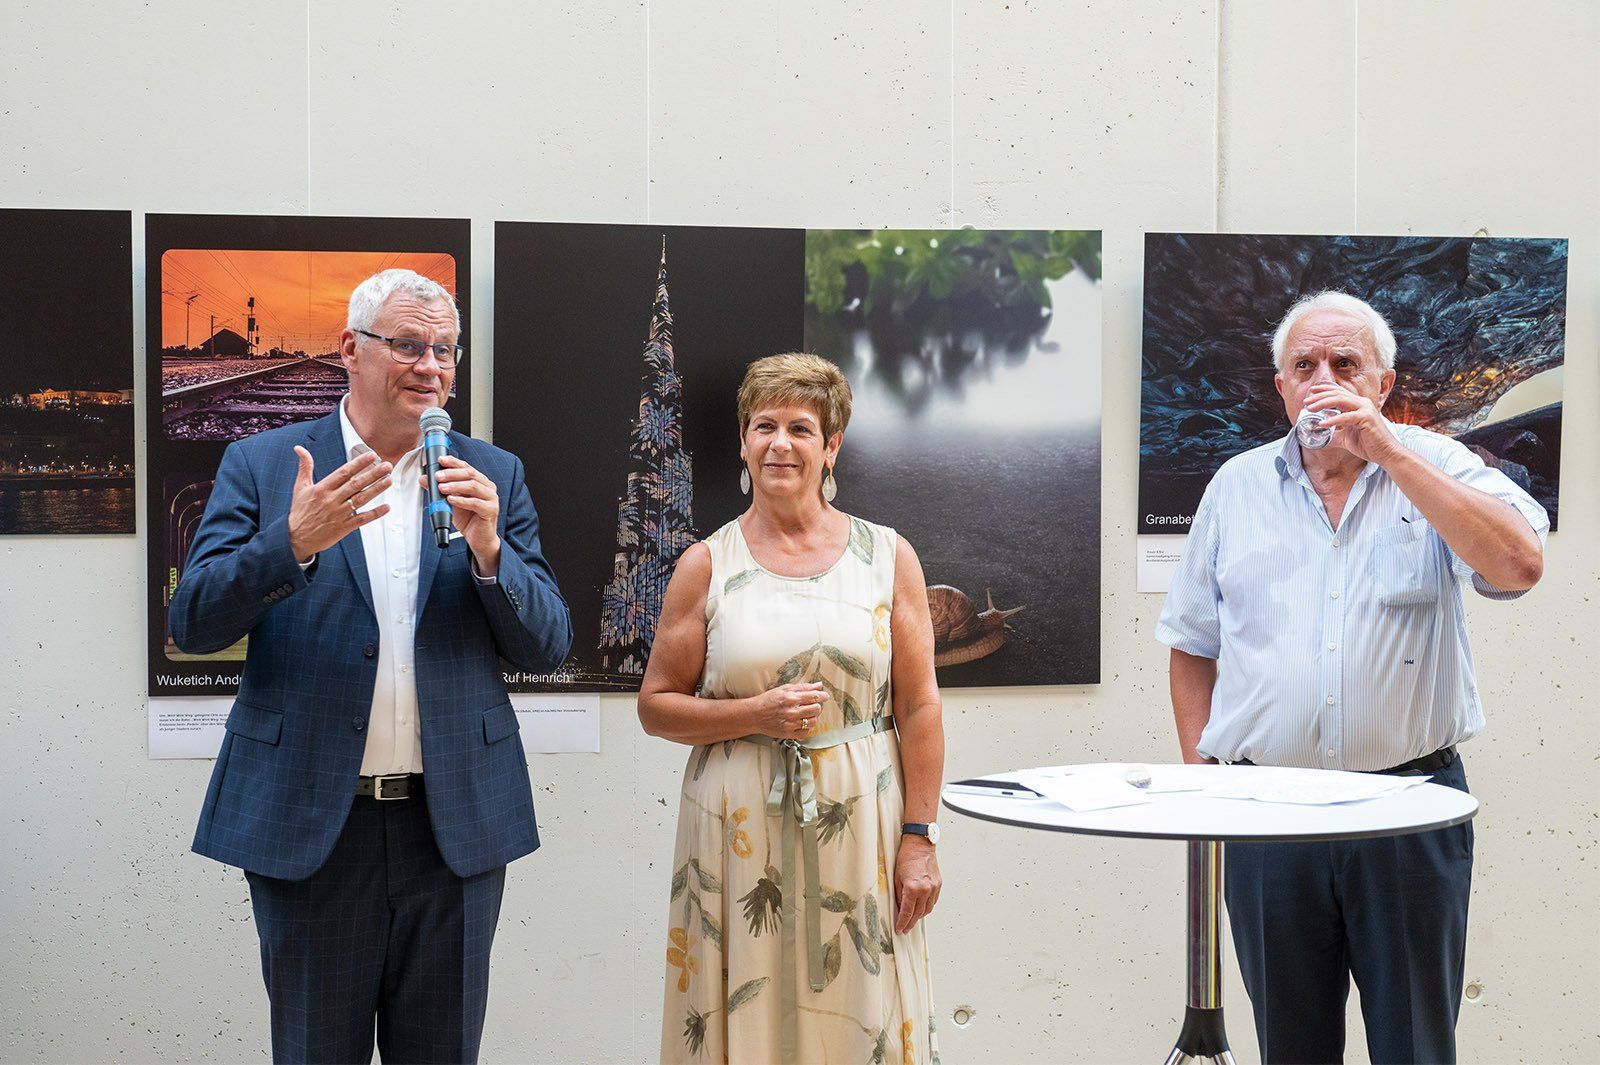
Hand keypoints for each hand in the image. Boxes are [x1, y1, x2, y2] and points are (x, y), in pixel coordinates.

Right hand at [287, 446, 390, 562]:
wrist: (296, 537)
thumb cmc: (300, 511)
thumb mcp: (299, 487)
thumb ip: (304, 467)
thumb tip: (299, 448)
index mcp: (322, 489)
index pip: (344, 472)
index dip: (359, 463)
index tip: (372, 455)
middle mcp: (331, 500)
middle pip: (356, 484)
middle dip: (373, 474)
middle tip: (387, 465)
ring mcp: (338, 514)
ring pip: (361, 499)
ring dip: (377, 489)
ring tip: (389, 480)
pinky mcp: (343, 527)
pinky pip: (362, 519)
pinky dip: (375, 513)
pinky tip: (386, 507)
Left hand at [422, 455, 500, 572]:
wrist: (479, 539)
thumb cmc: (469, 519)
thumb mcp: (451, 502)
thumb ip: (440, 490)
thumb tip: (425, 479)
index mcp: (480, 481)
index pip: (466, 467)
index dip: (453, 462)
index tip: (441, 460)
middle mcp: (487, 487)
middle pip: (470, 474)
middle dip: (452, 473)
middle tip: (438, 476)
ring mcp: (491, 498)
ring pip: (473, 486)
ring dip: (455, 486)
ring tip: (442, 488)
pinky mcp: (491, 510)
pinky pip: (476, 503)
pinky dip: (462, 500)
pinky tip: (451, 499)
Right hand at [748, 683, 826, 739]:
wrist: (754, 715)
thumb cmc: (768, 700)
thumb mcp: (784, 689)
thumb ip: (802, 687)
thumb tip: (819, 685)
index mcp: (791, 698)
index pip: (814, 697)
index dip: (822, 696)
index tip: (825, 696)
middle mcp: (791, 711)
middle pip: (816, 709)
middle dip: (816, 706)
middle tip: (812, 705)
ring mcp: (790, 724)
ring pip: (813, 722)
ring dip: (813, 717)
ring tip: (806, 714)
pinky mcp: (788, 734)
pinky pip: (805, 733)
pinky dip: (806, 728)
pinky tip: (802, 723)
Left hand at [893, 835, 940, 932]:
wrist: (920, 845)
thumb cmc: (906, 858)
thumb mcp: (897, 877)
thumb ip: (899, 895)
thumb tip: (900, 907)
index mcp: (912, 888)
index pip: (907, 912)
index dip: (903, 922)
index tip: (900, 929)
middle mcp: (925, 890)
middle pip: (918, 914)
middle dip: (911, 922)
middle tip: (905, 928)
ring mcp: (933, 888)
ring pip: (927, 910)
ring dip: (919, 916)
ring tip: (912, 919)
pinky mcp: (938, 884)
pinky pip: (933, 901)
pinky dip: (927, 907)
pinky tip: (921, 908)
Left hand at [1305, 383, 1400, 464]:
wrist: (1386, 453)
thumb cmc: (1368, 444)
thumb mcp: (1346, 437)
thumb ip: (1335, 433)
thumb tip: (1320, 436)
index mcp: (1358, 404)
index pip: (1339, 392)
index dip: (1325, 389)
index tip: (1311, 390)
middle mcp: (1362, 403)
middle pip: (1337, 394)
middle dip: (1319, 396)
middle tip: (1306, 402)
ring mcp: (1365, 409)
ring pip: (1340, 400)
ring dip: (1323, 403)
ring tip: (1310, 409)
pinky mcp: (1367, 419)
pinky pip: (1346, 417)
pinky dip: (1333, 419)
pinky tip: (1322, 423)